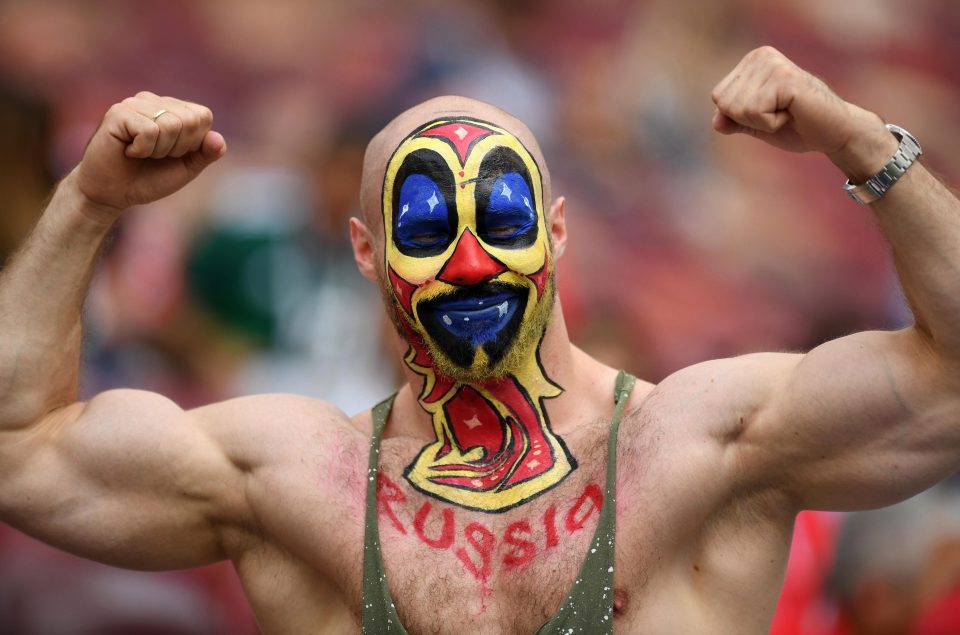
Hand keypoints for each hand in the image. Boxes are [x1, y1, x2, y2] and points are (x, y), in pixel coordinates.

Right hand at [73, 92, 225, 219]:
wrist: (112, 193)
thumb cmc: (148, 178)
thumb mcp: (186, 168)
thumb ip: (206, 153)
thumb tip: (218, 139)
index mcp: (173, 109)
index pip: (203, 116)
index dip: (193, 143)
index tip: (172, 154)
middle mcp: (154, 101)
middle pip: (189, 120)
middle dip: (176, 148)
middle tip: (154, 155)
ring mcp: (134, 104)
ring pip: (170, 125)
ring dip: (158, 150)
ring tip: (140, 153)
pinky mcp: (118, 113)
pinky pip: (150, 131)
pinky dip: (143, 150)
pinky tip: (128, 151)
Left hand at [711, 46, 896, 180]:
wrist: (832, 132)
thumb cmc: (795, 126)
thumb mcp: (755, 124)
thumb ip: (732, 120)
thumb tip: (716, 121)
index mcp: (752, 61)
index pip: (719, 97)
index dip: (741, 116)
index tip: (768, 111)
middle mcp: (761, 56)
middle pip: (725, 103)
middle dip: (750, 120)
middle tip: (779, 113)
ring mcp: (773, 64)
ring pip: (739, 109)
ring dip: (762, 122)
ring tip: (786, 112)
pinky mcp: (785, 79)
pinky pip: (756, 113)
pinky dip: (771, 123)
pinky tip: (792, 113)